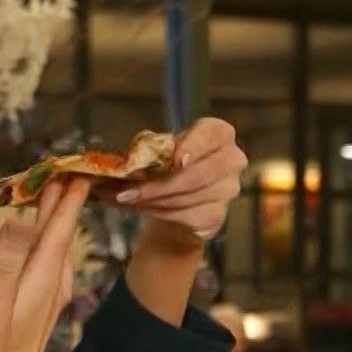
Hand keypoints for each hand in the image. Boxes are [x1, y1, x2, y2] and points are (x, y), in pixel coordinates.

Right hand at [0, 176, 92, 351]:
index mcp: (43, 275)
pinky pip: (49, 257)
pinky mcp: (39, 303)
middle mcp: (53, 280)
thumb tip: (22, 219)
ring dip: (56, 214)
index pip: (62, 221)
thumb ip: (6, 262)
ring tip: (53, 187)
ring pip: (57, 242)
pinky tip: (41, 234)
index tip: (77, 156)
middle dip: (64, 194)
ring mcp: (49, 293)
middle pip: (63, 228)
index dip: (69, 188)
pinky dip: (47, 235)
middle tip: (65, 159)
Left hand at [108, 117, 246, 248]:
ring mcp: (229, 189)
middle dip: (160, 185)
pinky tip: (147, 209)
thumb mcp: (158, 152)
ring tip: (130, 199)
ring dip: (156, 200)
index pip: (213, 134)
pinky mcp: (219, 215)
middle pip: (199, 174)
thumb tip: (119, 167)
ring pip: (191, 198)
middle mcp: (232, 159)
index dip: (194, 146)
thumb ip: (148, 153)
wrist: (172, 200)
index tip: (174, 160)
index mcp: (218, 134)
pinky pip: (190, 217)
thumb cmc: (167, 167)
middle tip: (129, 192)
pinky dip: (164, 214)